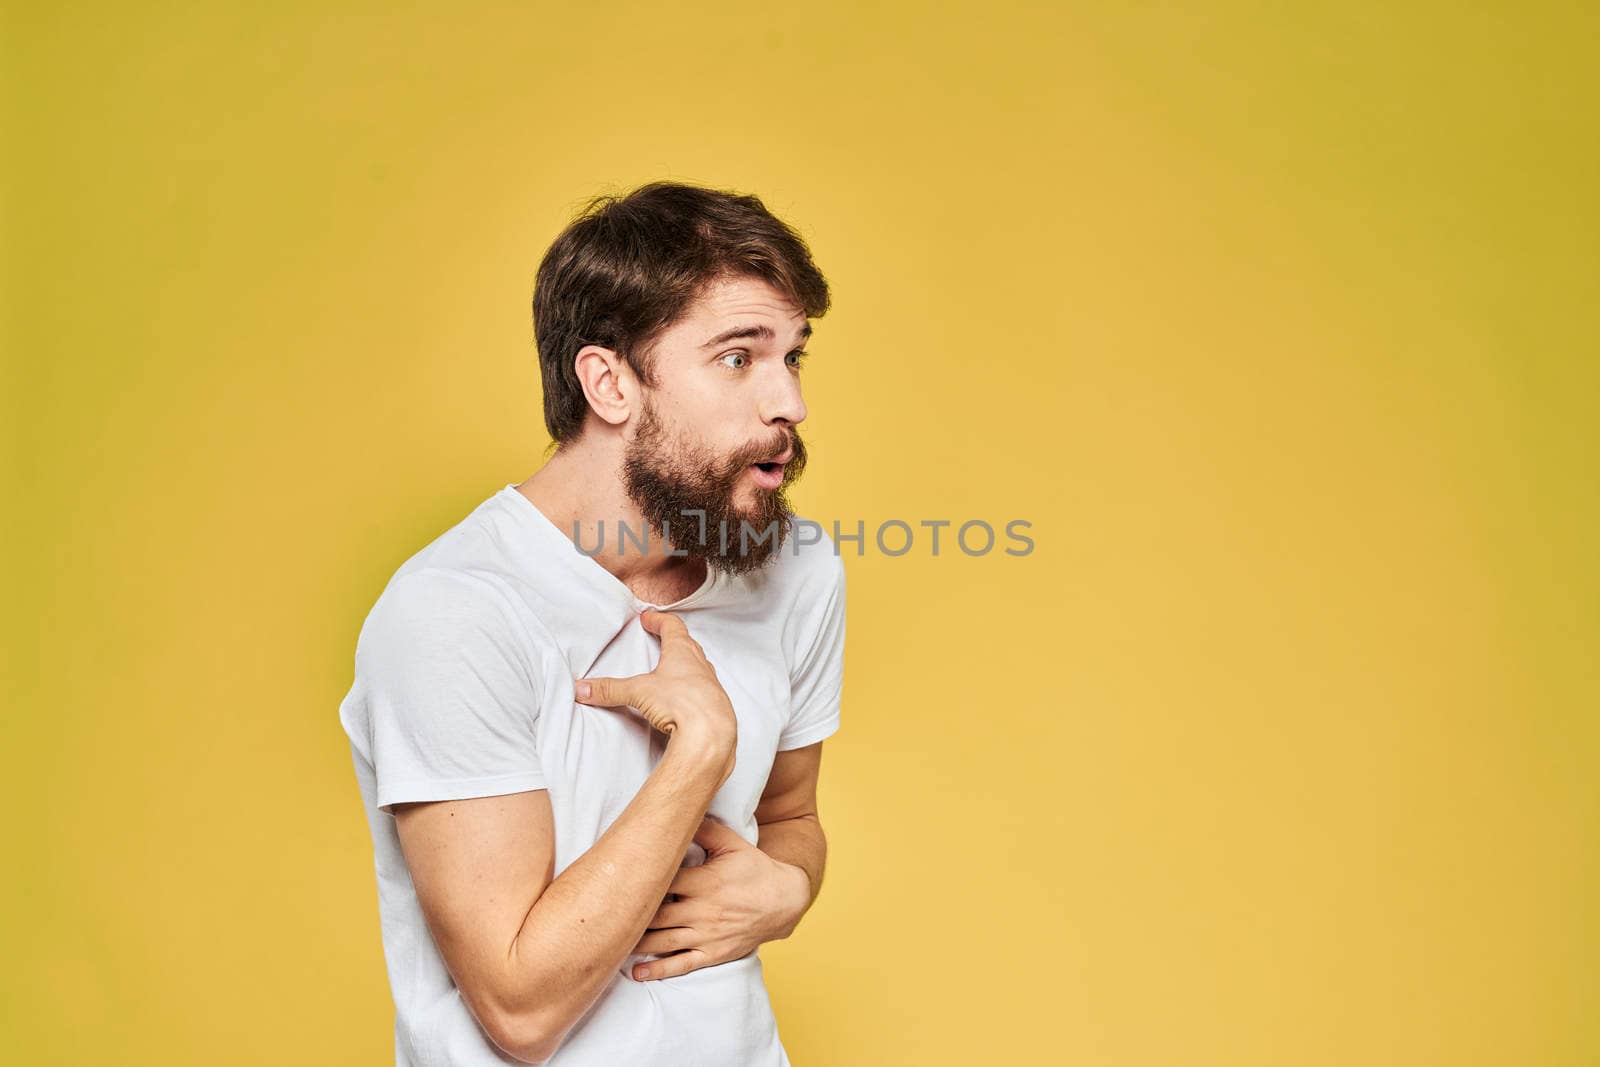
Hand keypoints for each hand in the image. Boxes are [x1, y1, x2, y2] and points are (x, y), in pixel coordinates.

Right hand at [575, 610, 737, 779]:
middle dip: (674, 639)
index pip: (672, 626)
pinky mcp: (715, 705)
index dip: (659, 620)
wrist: (712, 734)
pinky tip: (684, 699)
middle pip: (688, 644)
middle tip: (662, 636)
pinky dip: (692, 689)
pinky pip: (703, 691)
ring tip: (672, 669)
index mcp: (683, 652)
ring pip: (699, 667)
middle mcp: (700, 664)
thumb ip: (610, 690)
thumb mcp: (639, 692)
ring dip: (686, 665)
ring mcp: (711, 685)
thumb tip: (583, 689)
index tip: (648, 618)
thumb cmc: (683, 703)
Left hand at [628, 815, 810, 981]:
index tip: (616, 879)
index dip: (639, 881)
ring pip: (663, 942)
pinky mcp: (712, 953)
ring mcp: (706, 935)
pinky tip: (637, 973)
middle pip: (656, 915)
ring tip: (612, 942)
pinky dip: (658, 971)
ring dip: (636, 944)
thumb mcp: (733, 843)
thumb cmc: (755, 869)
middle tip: (604, 914)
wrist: (783, 901)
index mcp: (703, 881)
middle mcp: (701, 910)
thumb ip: (705, 829)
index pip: (662, 881)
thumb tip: (679, 809)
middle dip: (630, 916)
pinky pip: (682, 964)